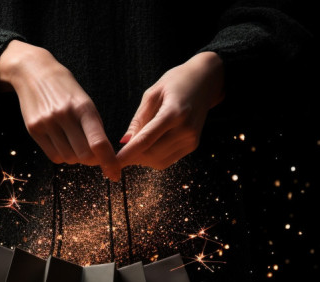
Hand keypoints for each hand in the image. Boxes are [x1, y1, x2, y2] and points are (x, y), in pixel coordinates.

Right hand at [0, 40, 120, 180]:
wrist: (34, 72)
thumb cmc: (66, 90)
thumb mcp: (85, 101)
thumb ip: (94, 127)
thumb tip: (103, 156)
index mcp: (83, 107)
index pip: (98, 143)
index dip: (109, 162)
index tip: (115, 174)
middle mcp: (64, 116)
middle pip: (83, 155)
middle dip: (92, 160)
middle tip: (94, 155)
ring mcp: (47, 123)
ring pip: (69, 158)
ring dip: (76, 157)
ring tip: (75, 143)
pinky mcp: (33, 129)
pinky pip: (54, 156)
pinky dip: (62, 156)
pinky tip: (63, 143)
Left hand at [116, 51, 224, 170]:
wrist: (206, 81)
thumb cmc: (176, 82)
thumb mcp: (152, 93)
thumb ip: (139, 119)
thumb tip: (124, 142)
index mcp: (173, 112)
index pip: (146, 139)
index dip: (127, 154)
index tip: (113, 162)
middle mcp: (185, 129)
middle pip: (151, 153)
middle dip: (133, 156)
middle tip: (120, 151)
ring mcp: (191, 139)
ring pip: (158, 161)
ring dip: (142, 158)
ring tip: (136, 145)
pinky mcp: (192, 145)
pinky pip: (167, 160)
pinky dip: (153, 157)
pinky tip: (149, 145)